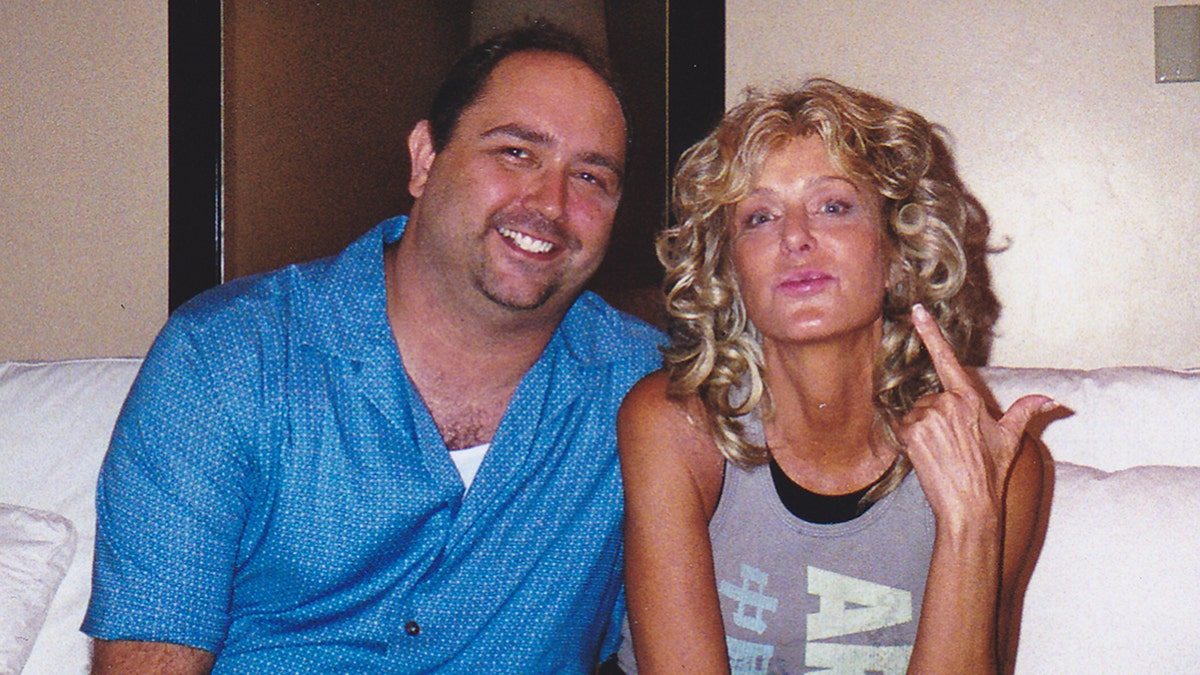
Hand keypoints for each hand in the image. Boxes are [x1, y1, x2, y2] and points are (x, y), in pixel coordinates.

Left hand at [898, 304, 1052, 530]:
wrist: (969, 505)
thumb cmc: (990, 472)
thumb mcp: (1010, 439)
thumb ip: (1026, 412)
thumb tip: (1052, 399)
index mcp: (969, 399)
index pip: (947, 359)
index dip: (931, 333)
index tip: (917, 310)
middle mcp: (946, 403)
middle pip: (930, 399)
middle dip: (936, 418)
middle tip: (952, 445)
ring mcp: (926, 417)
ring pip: (915, 414)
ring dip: (922, 430)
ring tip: (942, 453)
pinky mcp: (910, 432)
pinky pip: (901, 427)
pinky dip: (909, 439)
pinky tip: (926, 456)